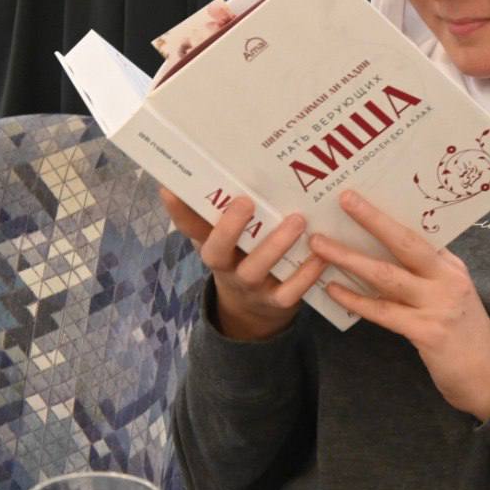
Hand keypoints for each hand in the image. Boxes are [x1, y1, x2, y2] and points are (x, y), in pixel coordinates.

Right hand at [160, 188, 326, 339]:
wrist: (252, 313)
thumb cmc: (239, 259)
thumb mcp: (224, 240)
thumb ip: (216, 214)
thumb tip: (200, 176)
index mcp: (212, 248)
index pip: (190, 228)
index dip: (179, 211)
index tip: (170, 188)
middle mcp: (226, 268)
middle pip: (217, 251)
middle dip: (229, 227)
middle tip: (245, 201)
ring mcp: (250, 287)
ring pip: (255, 269)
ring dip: (275, 245)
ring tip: (296, 220)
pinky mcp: (276, 303)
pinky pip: (288, 292)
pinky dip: (304, 274)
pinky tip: (320, 255)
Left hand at [308, 190, 489, 421]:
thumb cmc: (464, 333)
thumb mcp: (451, 293)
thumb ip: (425, 273)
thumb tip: (383, 252)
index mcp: (450, 265)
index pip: (416, 231)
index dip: (387, 212)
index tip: (362, 195)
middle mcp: (447, 278)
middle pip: (404, 242)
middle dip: (372, 219)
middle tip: (345, 200)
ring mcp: (438, 304)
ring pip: (386, 275)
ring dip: (349, 258)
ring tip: (320, 245)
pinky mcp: (428, 332)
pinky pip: (383, 311)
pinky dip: (356, 299)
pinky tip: (333, 289)